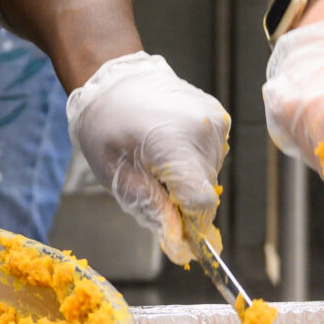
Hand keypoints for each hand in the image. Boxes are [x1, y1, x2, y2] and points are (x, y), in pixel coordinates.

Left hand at [65, 52, 230, 266]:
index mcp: (176, 144)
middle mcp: (203, 131)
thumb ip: (153, 210)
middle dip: (182, 200)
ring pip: (210, 175)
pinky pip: (211, 155)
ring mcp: (214, 120)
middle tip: (150, 181)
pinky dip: (193, 160)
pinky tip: (168, 145)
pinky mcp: (218, 116)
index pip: (202, 204)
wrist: (112, 77)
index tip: (172, 226)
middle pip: (206, 191)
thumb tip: (181, 246)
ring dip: (187, 179)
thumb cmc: (106, 125)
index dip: (188, 223)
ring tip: (155, 158)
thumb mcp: (116, 174)